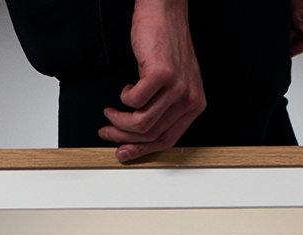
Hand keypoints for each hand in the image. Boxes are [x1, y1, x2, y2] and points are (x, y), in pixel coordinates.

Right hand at [98, 0, 205, 162]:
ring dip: (120, 121)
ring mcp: (177, 87)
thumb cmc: (166, 45)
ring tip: (110, 113)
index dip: (141, 151)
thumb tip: (138, 136)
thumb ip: (164, 110)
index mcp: (195, 106)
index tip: (123, 152)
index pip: (167, 141)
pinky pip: (135, 101)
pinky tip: (125, 90)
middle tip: (107, 133)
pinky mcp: (162, 74)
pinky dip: (124, 98)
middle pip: (152, 134)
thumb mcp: (173, 84)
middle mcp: (190, 99)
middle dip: (124, 138)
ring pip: (142, 122)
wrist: (165, 11)